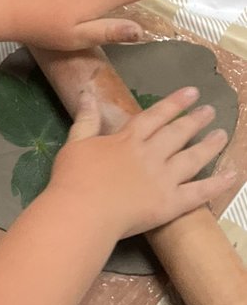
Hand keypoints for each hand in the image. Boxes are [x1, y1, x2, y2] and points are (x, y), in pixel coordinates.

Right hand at [48, 87, 233, 238]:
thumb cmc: (74, 178)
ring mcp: (164, 179)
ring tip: (222, 134)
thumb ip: (86, 120)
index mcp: (128, 139)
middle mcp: (151, 154)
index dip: (174, 103)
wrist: (83, 211)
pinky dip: (217, 183)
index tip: (191, 92)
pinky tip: (232, 174)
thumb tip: (88, 95)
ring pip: (193, 158)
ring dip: (209, 145)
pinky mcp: (171, 203)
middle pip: (178, 133)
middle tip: (209, 110)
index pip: (156, 115)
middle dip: (195, 119)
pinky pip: (200, 192)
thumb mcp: (76, 143)